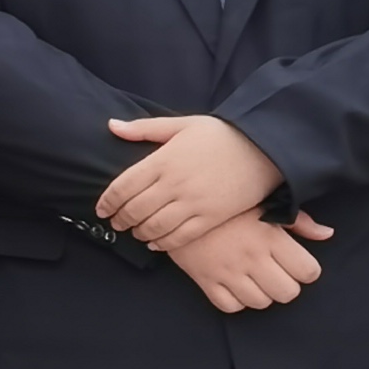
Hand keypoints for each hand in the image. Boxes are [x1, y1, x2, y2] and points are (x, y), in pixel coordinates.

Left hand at [96, 114, 285, 248]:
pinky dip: (163, 243)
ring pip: (154, 226)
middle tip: (117, 224)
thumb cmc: (223, 134)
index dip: (107, 202)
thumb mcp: (182, 124)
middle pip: (135, 209)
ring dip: (140, 233)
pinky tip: (157, 244)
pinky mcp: (211, 217)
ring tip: (136, 233)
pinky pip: (180, 236)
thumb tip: (112, 126)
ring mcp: (192, 203)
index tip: (102, 210)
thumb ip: (144, 128)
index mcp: (162, 160)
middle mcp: (173, 183)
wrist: (266, 147)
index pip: (122, 187)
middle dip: (121, 220)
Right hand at [166, 205, 332, 312]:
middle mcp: (251, 257)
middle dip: (287, 285)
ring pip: (260, 303)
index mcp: (270, 237)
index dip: (307, 270)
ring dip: (262, 294)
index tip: (297, 263)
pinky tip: (236, 285)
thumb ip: (299, 221)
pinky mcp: (205, 280)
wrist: (177, 202)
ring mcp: (227, 271)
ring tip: (256, 279)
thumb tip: (327, 234)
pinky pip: (230, 306)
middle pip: (287, 293)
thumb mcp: (266, 203)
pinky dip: (236, 301)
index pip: (308, 272)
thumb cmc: (228, 203)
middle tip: (277, 273)